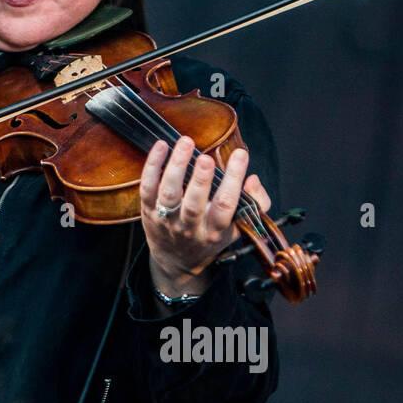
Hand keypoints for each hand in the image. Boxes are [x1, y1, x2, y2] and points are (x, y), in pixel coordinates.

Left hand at [140, 135, 271, 296]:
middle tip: (206, 158)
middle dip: (200, 180)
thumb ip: (255, 203)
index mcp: (215, 230)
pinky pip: (147, 187)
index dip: (233, 180)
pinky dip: (152, 166)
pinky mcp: (148, 210)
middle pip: (194, 204)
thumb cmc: (210, 236)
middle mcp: (189, 227)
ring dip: (176, 167)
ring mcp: (167, 219)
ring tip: (186, 142)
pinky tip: (161, 146)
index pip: (226, 205)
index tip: (241, 155)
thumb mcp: (239, 227)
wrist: (176, 259)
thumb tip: (253, 179)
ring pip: (169, 194)